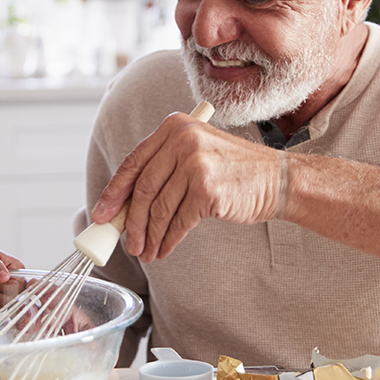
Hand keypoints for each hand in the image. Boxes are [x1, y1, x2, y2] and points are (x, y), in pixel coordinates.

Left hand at [89, 112, 285, 261]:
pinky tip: (164, 249)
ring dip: (149, 236)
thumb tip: (123, 207)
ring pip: (159, 209)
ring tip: (146, 252)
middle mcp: (183, 140)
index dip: (114, 192)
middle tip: (127, 244)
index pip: (133, 162)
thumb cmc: (233, 172)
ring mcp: (196, 164)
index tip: (101, 214)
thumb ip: (163, 170)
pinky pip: (178, 222)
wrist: (277, 180)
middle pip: (143, 189)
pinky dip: (168, 240)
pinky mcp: (207, 189)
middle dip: (131, 222)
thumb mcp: (195, 155)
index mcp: (174, 127)